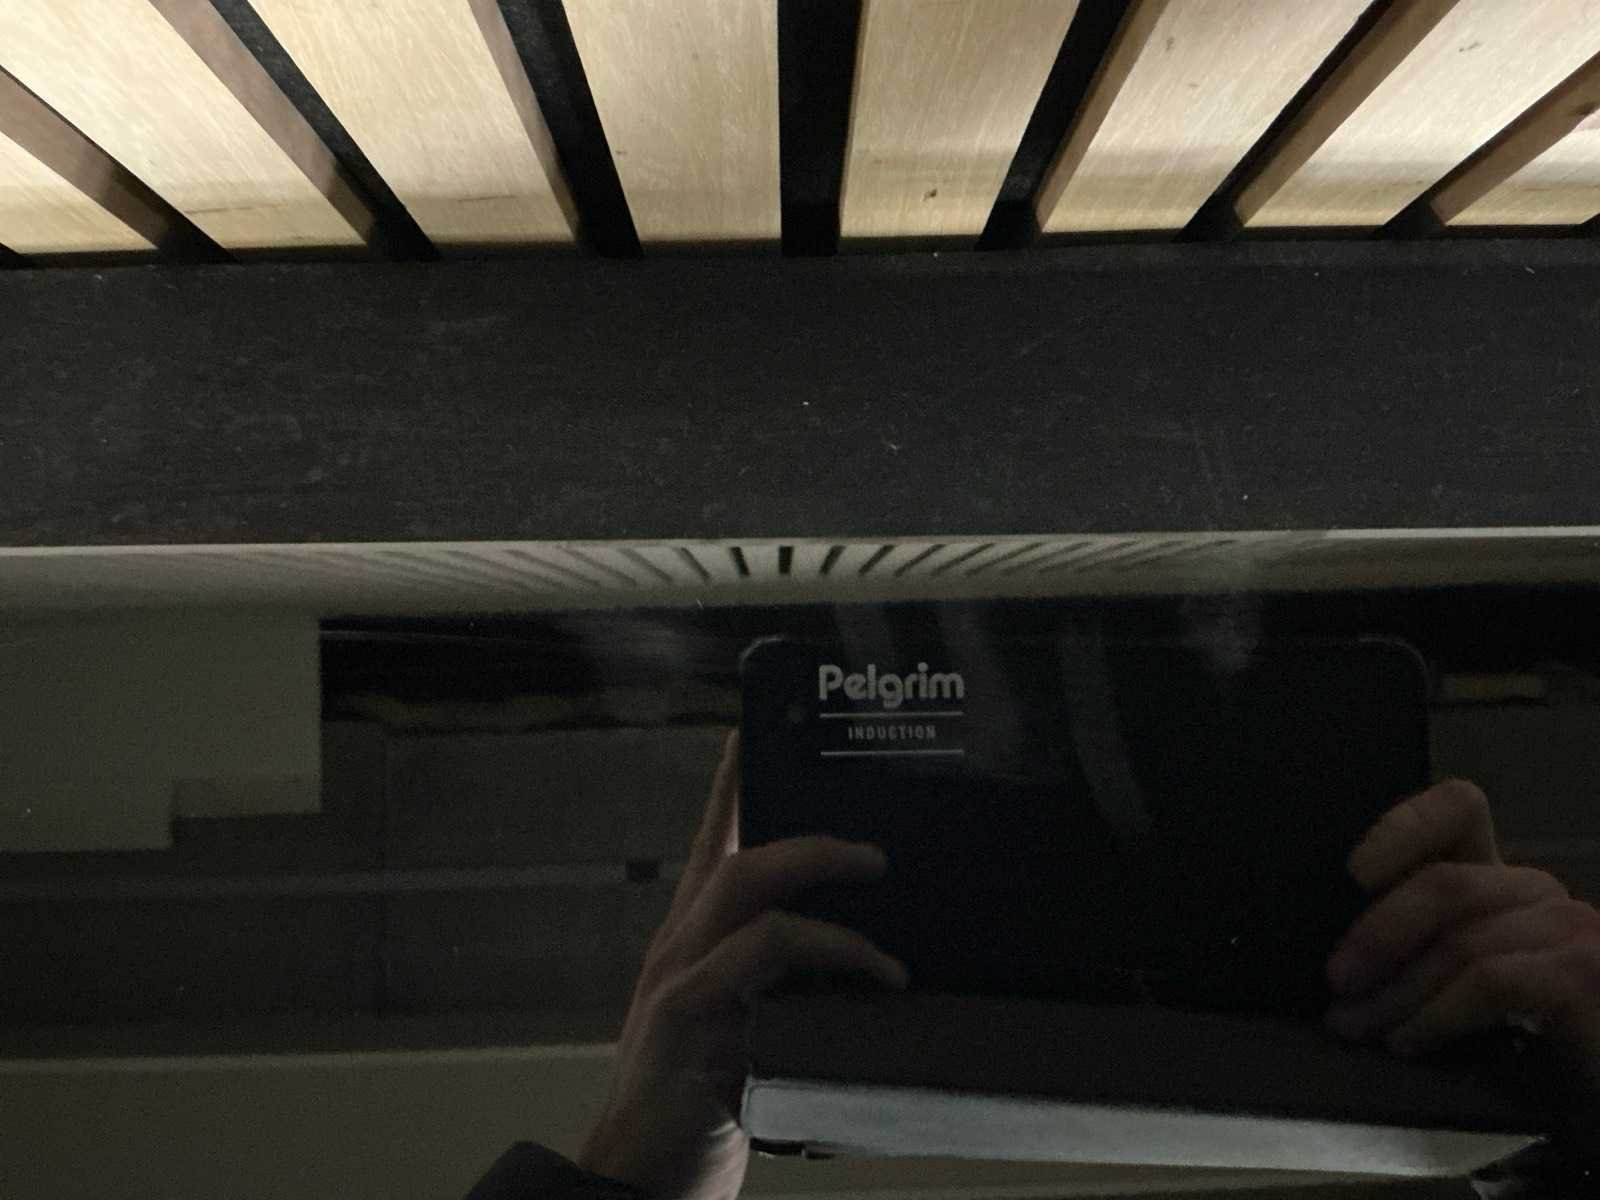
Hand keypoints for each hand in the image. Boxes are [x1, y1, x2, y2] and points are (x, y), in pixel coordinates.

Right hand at [578, 730, 906, 1198]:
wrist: (631, 1184)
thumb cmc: (692, 1109)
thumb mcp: (728, 1030)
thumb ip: (769, 988)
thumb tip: (852, 964)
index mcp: (686, 948)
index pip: (709, 851)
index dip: (728, 789)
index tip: (748, 734)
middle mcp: (677, 956)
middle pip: (736, 864)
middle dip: (811, 844)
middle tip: (877, 853)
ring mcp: (680, 991)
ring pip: (750, 905)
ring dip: (828, 901)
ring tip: (887, 931)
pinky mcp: (693, 1034)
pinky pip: (764, 972)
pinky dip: (827, 963)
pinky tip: (875, 984)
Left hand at [1325, 779, 1599, 1091]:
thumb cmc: (1535, 1046)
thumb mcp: (1463, 985)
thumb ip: (1421, 950)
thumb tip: (1341, 954)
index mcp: (1504, 886)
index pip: (1459, 810)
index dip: (1404, 826)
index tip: (1353, 872)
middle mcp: (1540, 894)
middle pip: (1445, 882)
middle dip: (1378, 933)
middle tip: (1337, 981)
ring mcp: (1571, 929)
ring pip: (1460, 940)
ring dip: (1396, 990)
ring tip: (1355, 1025)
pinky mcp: (1584, 973)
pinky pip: (1490, 980)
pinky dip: (1437, 1014)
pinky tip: (1408, 1043)